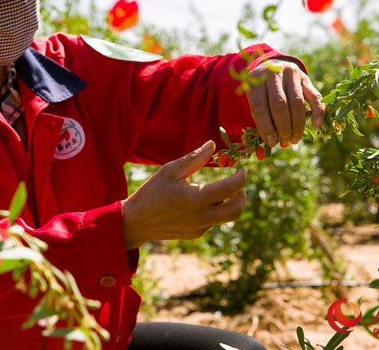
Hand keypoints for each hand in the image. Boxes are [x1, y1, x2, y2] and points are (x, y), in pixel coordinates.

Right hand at [121, 140, 246, 249]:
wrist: (135, 222)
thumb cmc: (152, 192)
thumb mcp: (170, 170)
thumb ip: (194, 158)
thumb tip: (213, 144)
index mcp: (196, 198)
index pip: (230, 188)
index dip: (241, 177)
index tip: (242, 169)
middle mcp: (201, 216)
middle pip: (236, 210)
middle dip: (243, 195)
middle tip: (239, 184)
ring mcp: (199, 228)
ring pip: (227, 217)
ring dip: (229, 203)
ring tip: (220, 191)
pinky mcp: (196, 234)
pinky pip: (214, 221)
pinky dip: (215, 210)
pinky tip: (201, 201)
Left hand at [247, 59, 324, 147]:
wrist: (272, 68)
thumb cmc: (261, 90)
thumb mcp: (254, 99)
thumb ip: (260, 118)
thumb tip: (270, 144)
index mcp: (255, 79)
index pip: (259, 106)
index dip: (265, 126)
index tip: (271, 142)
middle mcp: (273, 72)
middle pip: (279, 104)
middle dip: (283, 127)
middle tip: (285, 141)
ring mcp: (291, 73)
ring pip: (296, 101)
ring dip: (297, 124)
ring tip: (294, 139)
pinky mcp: (305, 77)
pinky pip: (314, 96)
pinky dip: (317, 111)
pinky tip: (316, 125)